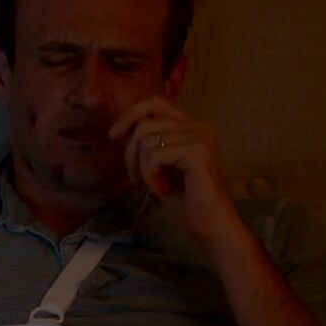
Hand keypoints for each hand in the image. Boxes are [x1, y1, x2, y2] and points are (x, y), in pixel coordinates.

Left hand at [108, 96, 241, 246]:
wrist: (211, 223)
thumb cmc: (186, 198)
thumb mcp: (158, 166)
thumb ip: (145, 145)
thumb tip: (120, 129)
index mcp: (192, 126)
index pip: (155, 102)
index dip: (130, 115)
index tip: (113, 136)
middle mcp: (200, 126)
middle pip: (145, 123)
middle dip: (130, 153)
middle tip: (135, 178)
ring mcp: (201, 138)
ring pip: (147, 140)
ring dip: (141, 167)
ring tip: (153, 185)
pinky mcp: (197, 153)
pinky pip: (155, 156)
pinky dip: (150, 175)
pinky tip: (161, 190)